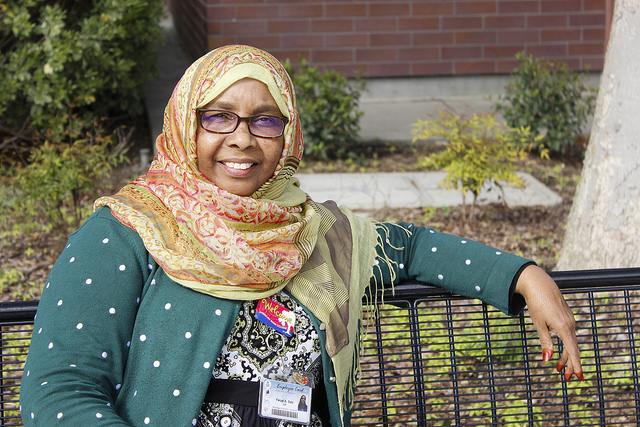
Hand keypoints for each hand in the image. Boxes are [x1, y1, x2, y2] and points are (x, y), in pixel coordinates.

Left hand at [515, 265, 582, 380]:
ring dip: (566, 356)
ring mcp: (570, 320)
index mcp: (564, 327)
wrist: (539, 284)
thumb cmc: (536, 304)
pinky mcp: (567, 317)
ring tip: (558, 368)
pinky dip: (565, 345)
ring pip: (571, 342)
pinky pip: (569, 335)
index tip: (578, 377)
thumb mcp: (539, 324)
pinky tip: (560, 351)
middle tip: (567, 378)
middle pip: (573, 349)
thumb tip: (547, 359)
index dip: (575, 365)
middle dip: (570, 364)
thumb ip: (545, 342)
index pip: (572, 350)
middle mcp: (570, 324)